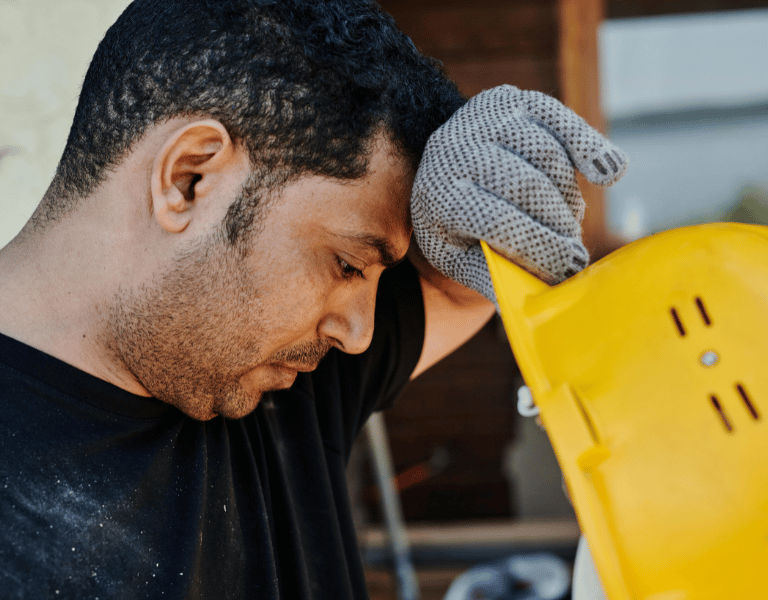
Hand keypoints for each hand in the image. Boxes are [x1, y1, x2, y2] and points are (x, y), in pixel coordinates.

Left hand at [411, 85, 626, 302]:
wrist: (443, 174)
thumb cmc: (456, 226)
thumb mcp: (460, 257)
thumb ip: (492, 276)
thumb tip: (533, 303)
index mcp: (438, 193)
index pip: (498, 221)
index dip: (539, 249)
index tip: (566, 274)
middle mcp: (454, 148)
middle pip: (527, 186)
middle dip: (559, 226)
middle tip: (574, 255)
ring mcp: (483, 118)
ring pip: (547, 156)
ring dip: (569, 198)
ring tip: (568, 223)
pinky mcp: (513, 100)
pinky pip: (560, 121)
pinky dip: (588, 146)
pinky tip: (609, 173)